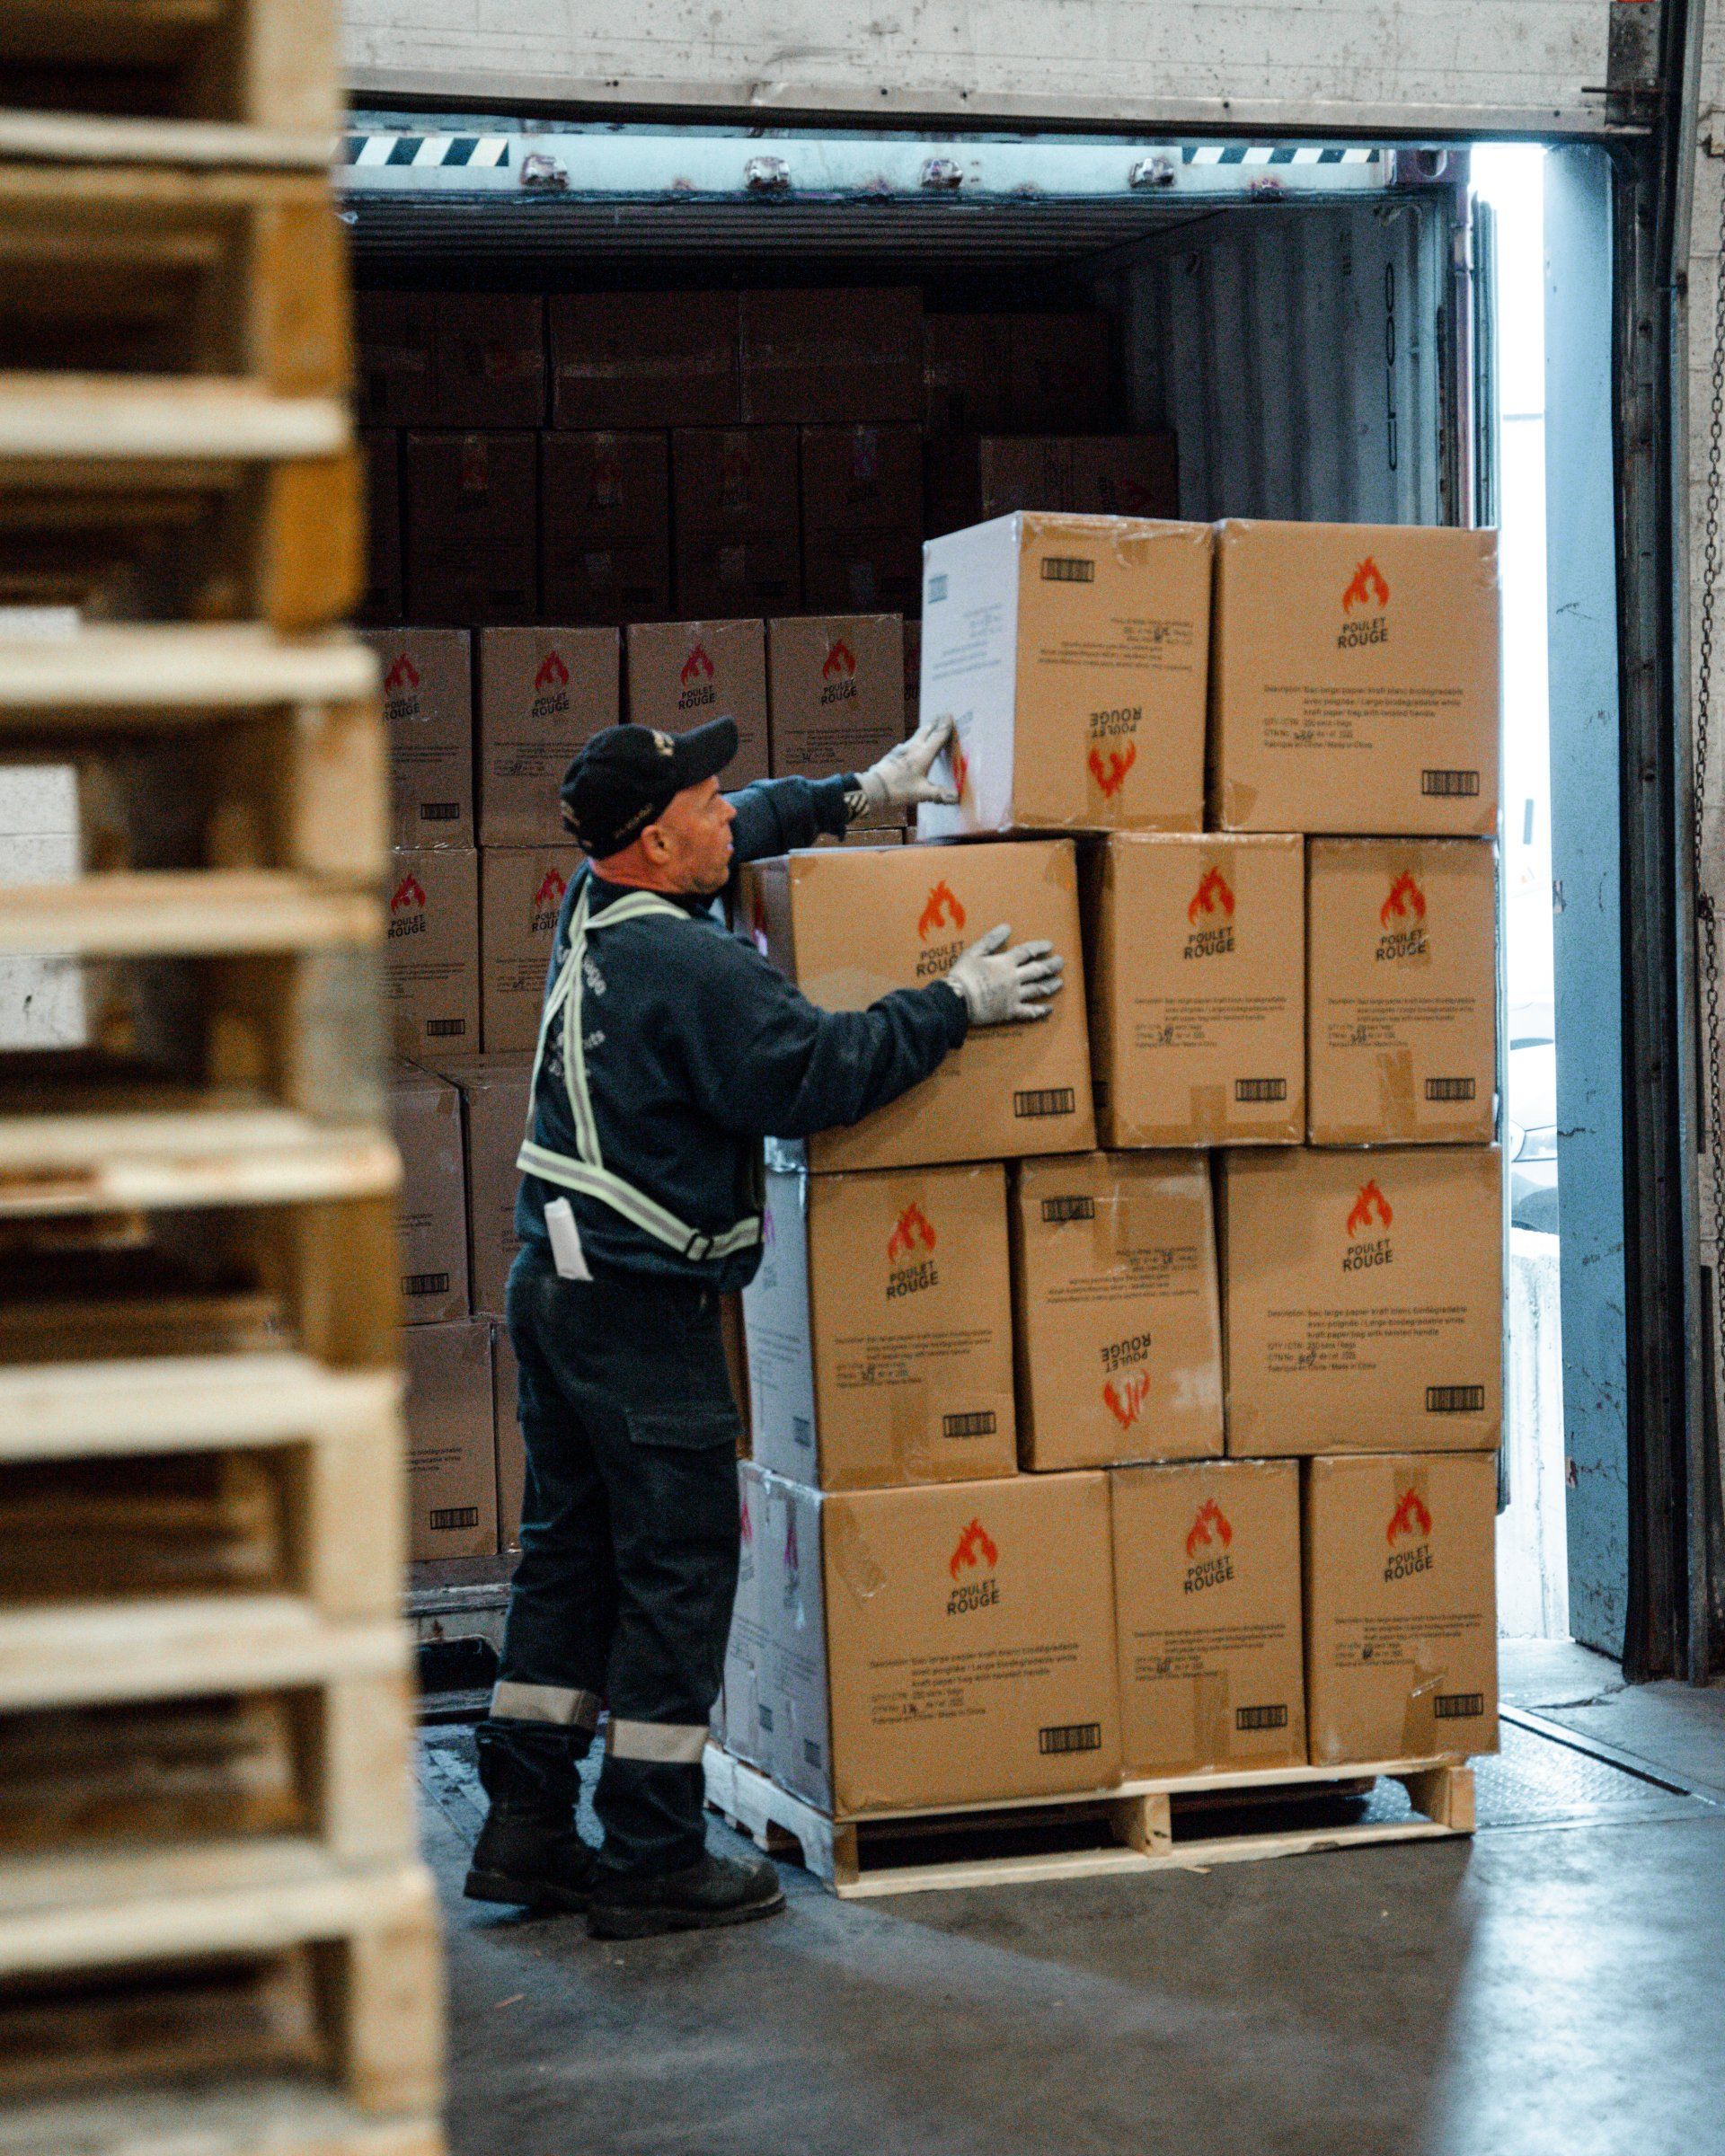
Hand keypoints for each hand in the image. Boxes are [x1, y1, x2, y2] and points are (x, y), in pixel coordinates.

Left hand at [854, 714, 960, 817]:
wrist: (873, 788)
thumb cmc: (900, 789)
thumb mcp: (922, 793)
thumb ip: (939, 794)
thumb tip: (956, 797)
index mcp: (923, 754)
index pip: (937, 736)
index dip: (944, 726)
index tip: (949, 715)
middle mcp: (913, 747)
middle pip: (925, 730)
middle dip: (934, 723)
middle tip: (941, 716)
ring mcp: (901, 749)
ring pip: (916, 736)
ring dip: (924, 731)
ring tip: (929, 730)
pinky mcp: (892, 754)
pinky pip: (907, 745)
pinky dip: (914, 742)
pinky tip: (912, 747)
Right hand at [942, 924, 1064, 1026]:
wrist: (958, 1000)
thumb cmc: (963, 974)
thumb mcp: (973, 952)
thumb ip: (991, 940)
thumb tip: (1007, 927)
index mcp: (1005, 963)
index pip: (1027, 952)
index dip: (1039, 948)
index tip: (1050, 946)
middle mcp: (1014, 978)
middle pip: (1037, 970)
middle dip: (1051, 965)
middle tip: (1061, 963)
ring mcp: (1014, 996)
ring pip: (1037, 989)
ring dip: (1050, 985)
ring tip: (1059, 982)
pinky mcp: (1010, 1011)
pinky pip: (1029, 1011)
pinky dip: (1040, 1010)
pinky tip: (1049, 1009)